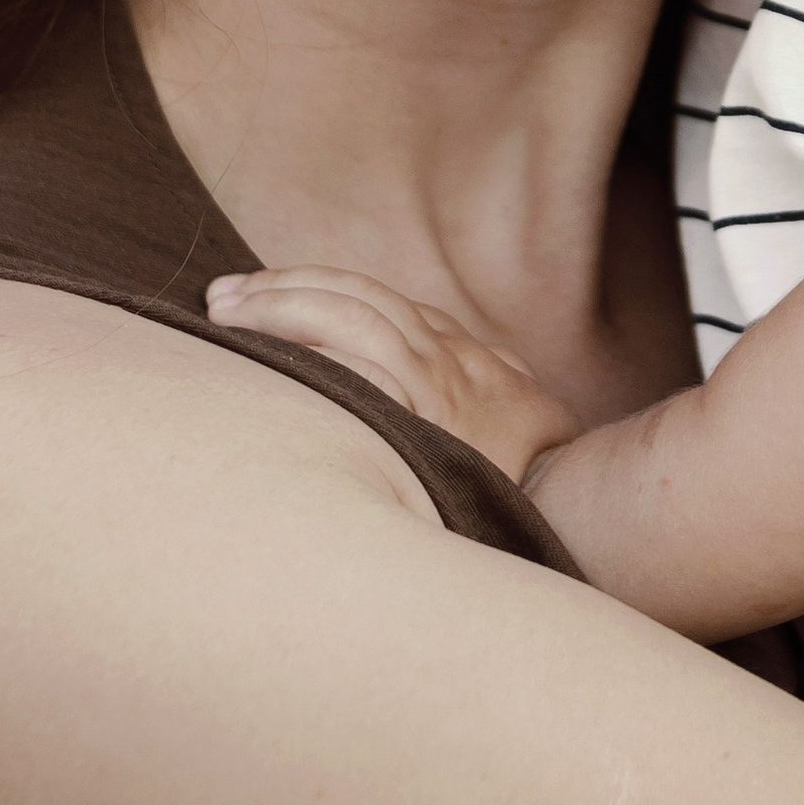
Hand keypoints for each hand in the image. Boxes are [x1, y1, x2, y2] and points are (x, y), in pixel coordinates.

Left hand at [206, 266, 575, 488]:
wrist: (580, 516)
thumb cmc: (526, 486)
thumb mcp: (502, 429)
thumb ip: (459, 401)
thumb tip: (394, 401)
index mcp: (458, 355)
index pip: (376, 299)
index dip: (313, 287)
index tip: (261, 291)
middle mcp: (449, 359)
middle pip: (356, 297)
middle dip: (283, 288)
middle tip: (223, 297)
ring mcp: (440, 387)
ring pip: (353, 320)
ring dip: (283, 309)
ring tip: (227, 316)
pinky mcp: (431, 422)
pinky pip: (364, 371)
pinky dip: (316, 356)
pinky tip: (271, 359)